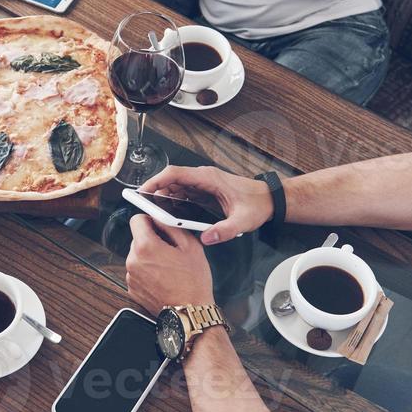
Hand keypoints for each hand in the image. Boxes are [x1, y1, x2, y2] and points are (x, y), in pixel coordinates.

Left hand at [126, 215, 213, 315]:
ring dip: (150, 257)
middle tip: (170, 250)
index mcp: (145, 247)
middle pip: (138, 239)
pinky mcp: (133, 289)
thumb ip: (173, 226)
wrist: (189, 313)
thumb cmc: (193, 282)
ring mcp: (131, 277)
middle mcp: (133, 261)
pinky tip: (164, 278)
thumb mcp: (190, 246)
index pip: (137, 220)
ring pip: (138, 256)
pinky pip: (138, 272)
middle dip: (152, 240)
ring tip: (169, 268)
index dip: (149, 220)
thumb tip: (162, 218)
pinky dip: (148, 272)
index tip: (157, 224)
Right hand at [145, 165, 271, 244]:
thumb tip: (206, 238)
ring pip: (176, 184)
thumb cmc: (257, 205)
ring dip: (164, 195)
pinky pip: (183, 190)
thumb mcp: (242, 221)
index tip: (143, 192)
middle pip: (171, 178)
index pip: (175, 173)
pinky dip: (173, 199)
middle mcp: (203, 177)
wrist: (269, 199)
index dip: (156, 181)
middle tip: (143, 205)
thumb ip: (225, 230)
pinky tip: (169, 211)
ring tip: (154, 210)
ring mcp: (203, 182)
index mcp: (208, 178)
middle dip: (155, 190)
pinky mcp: (205, 189)